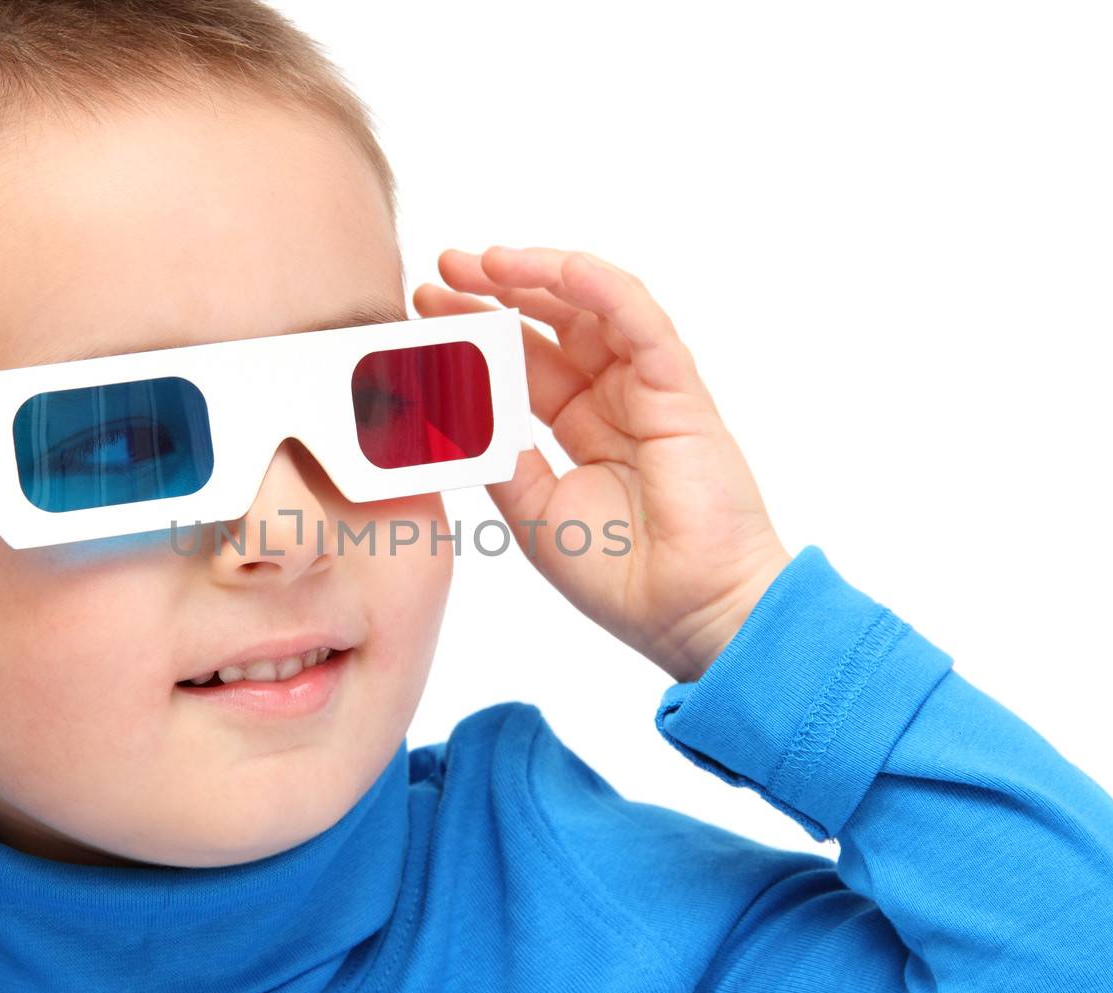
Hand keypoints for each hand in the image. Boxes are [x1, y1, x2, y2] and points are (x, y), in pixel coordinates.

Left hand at [414, 246, 790, 681]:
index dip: (473, 333)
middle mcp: (613, 401)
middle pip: (550, 325)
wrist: (689, 611)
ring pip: (592, 309)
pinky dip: (600, 288)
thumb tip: (443, 405)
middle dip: (494, 292)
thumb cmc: (620, 576)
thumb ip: (495, 453)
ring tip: (483, 262)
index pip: (521, 364)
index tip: (422, 308)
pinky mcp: (679, 389)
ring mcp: (648, 390)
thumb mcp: (531, 510)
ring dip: (538, 276)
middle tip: (442, 267)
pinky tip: (556, 268)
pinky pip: (640, 321)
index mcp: (579, 430)